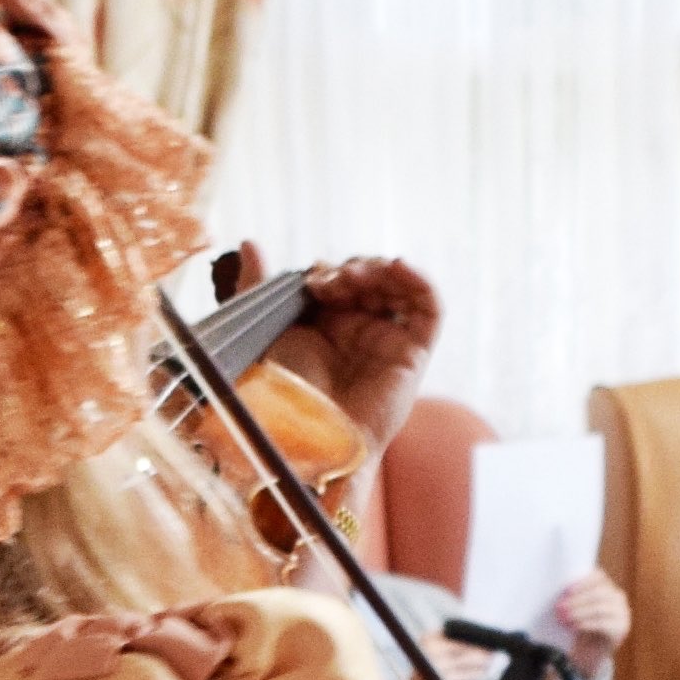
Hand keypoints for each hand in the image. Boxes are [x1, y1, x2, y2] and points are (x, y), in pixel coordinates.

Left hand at [258, 253, 441, 456]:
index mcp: (327, 330)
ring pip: (399, 287)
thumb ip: (257, 286)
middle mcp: (360, 334)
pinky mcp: (413, 355)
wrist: (305, 437)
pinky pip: (430, 310)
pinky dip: (419, 281)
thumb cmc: (281, 397)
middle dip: (352, 270)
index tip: (311, 280)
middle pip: (372, 280)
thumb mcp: (264, 329)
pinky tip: (397, 267)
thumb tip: (250, 243)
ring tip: (354, 278)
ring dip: (380, 270)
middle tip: (328, 283)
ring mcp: (388, 343)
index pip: (341, 281)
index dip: (330, 272)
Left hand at [551, 570, 629, 677]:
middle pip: (599, 593)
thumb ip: (574, 598)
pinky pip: (603, 624)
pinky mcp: (621, 630)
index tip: (566, 590)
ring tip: (564, 618)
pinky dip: (586, 624)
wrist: (588, 654)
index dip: (582, 582)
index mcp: (608, 588)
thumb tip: (561, 593)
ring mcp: (622, 614)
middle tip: (560, 607)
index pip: (599, 577)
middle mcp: (618, 599)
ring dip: (579, 612)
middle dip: (578, 600)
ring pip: (601, 608)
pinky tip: (574, 626)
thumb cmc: (580, 627)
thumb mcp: (577, 609)